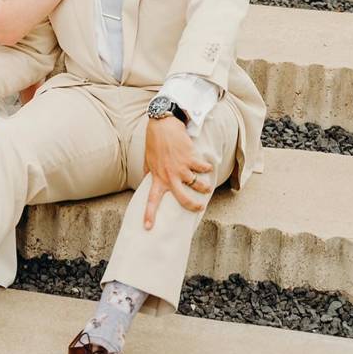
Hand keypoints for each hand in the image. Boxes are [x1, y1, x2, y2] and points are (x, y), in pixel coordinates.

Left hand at [142, 115, 212, 229]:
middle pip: (183, 199)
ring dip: (204, 186)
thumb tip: (145, 180)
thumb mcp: (148, 159)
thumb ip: (148, 172)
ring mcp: (181, 167)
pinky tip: (207, 166)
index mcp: (157, 177)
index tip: (148, 228)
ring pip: (197, 184)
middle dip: (193, 206)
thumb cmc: (154, 142)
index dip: (149, 214)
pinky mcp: (190, 157)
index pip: (151, 199)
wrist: (162, 125)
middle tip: (199, 208)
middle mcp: (169, 175)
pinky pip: (204, 168)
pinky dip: (207, 168)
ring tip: (206, 186)